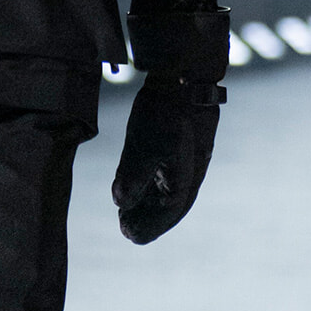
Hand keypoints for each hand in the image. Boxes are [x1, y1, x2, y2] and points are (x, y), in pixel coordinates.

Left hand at [112, 75, 220, 243]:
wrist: (185, 75)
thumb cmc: (166, 113)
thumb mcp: (144, 145)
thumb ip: (133, 176)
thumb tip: (121, 203)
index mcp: (184, 180)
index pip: (167, 214)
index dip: (148, 227)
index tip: (129, 236)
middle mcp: (189, 173)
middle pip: (168, 206)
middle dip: (148, 219)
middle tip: (126, 229)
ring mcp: (187, 158)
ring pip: (168, 190)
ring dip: (149, 203)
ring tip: (129, 211)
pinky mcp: (181, 143)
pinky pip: (168, 173)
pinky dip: (153, 184)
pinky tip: (141, 184)